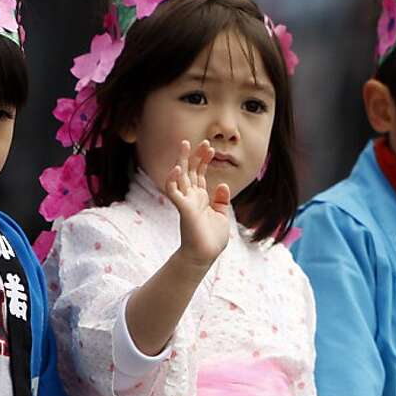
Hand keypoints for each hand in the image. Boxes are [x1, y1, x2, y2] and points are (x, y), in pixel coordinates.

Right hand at [166, 140, 231, 267]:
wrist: (205, 255)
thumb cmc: (211, 239)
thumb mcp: (222, 216)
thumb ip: (222, 200)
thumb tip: (223, 184)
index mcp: (201, 198)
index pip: (200, 174)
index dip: (203, 160)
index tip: (210, 147)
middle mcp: (191, 197)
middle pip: (190, 171)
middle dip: (195, 155)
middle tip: (201, 140)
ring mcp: (186, 202)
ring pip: (180, 176)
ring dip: (182, 161)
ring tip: (185, 145)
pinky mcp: (183, 209)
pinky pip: (174, 192)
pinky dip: (173, 180)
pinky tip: (177, 168)